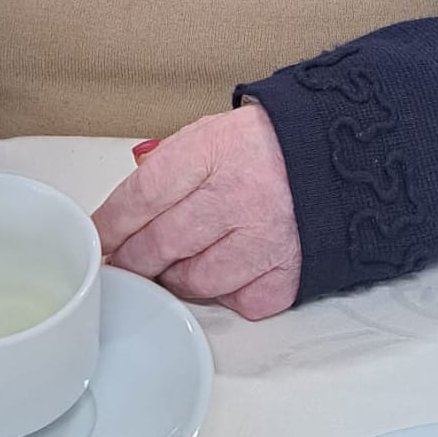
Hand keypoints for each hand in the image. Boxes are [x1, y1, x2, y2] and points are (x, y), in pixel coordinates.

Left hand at [92, 105, 300, 319]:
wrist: (339, 153)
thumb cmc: (266, 145)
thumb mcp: (212, 135)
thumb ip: (170, 168)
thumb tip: (124, 213)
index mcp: (213, 150)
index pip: (143, 195)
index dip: (112, 224)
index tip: (98, 238)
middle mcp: (238, 195)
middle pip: (161, 244)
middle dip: (133, 259)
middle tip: (123, 263)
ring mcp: (264, 238)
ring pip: (193, 280)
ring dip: (173, 279)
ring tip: (170, 267)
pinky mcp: (287, 273)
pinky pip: (236, 302)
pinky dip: (223, 294)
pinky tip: (221, 273)